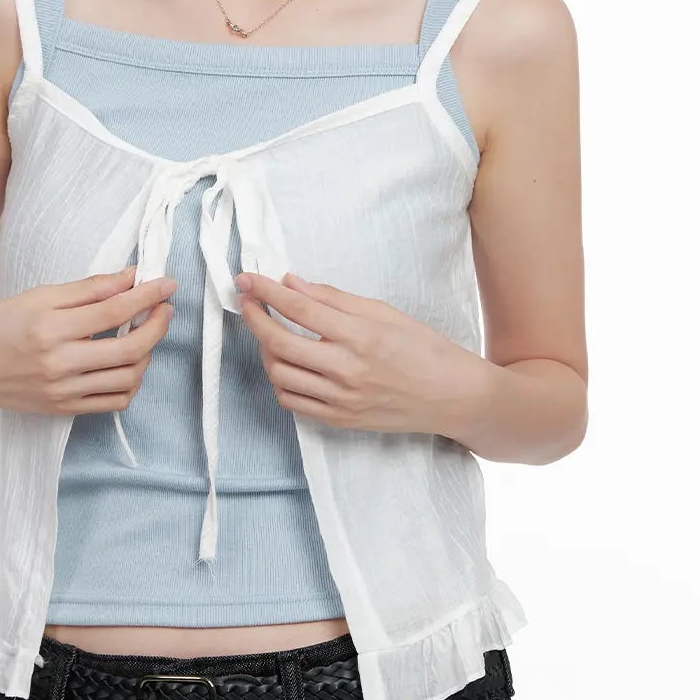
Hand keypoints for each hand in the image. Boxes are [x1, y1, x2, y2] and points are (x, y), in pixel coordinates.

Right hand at [0, 264, 176, 412]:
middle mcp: (59, 364)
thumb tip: (131, 278)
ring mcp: (62, 391)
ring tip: (144, 335)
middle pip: (130, 348)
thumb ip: (88, 289)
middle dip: (158, 325)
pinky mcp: (63, 409)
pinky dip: (131, 384)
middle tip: (164, 309)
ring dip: (147, 354)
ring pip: (128, 378)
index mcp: (50, 328)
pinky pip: (113, 403)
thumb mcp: (38, 297)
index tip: (166, 284)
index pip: (115, 311)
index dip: (148, 296)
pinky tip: (128, 364)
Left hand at [233, 270, 492, 438]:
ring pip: (280, 374)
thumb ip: (334, 299)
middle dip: (254, 318)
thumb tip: (291, 283)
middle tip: (246, 301)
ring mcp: (341, 399)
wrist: (452, 397)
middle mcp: (347, 369)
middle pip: (279, 342)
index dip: (266, 292)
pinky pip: (293, 402)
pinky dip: (280, 381)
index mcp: (360, 336)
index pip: (298, 309)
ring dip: (265, 350)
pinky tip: (286, 365)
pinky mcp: (340, 420)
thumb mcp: (385, 313)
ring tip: (270, 333)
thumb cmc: (424, 349)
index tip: (247, 279)